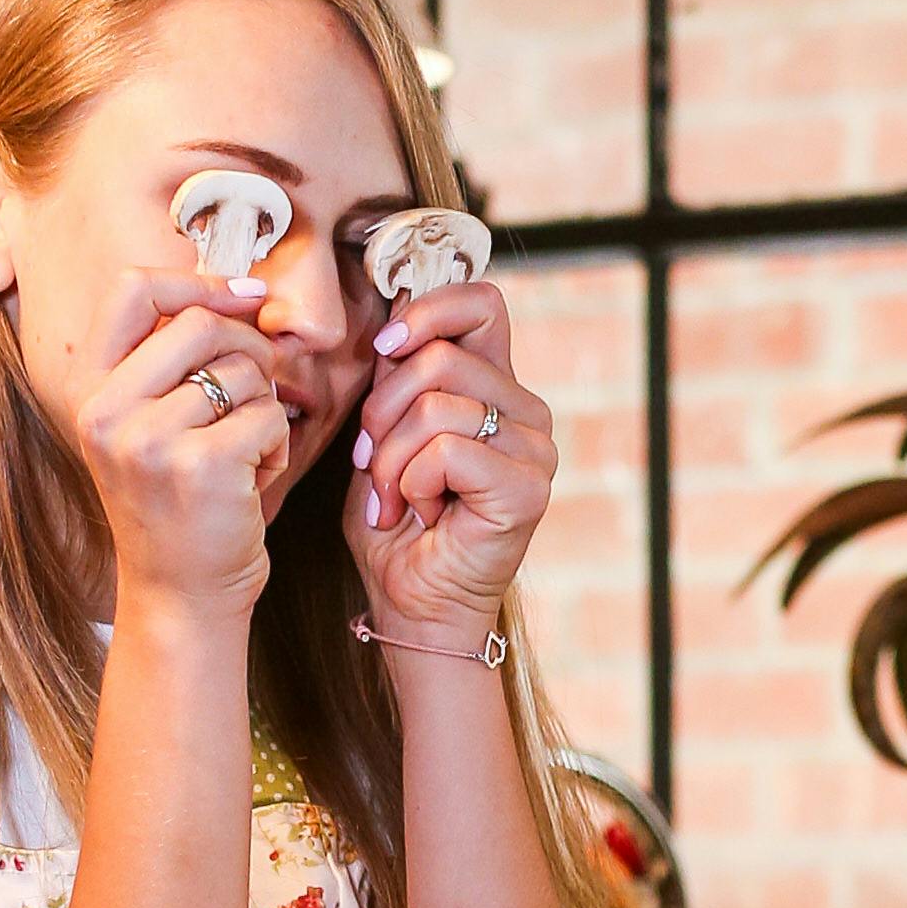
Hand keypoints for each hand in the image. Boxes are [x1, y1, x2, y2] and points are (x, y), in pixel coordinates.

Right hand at [79, 274, 291, 620]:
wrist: (179, 596)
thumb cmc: (177, 506)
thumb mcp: (147, 426)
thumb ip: (170, 361)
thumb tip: (243, 290)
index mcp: (88, 391)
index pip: (132, 290)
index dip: (197, 280)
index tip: (245, 294)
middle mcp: (107, 411)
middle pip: (201, 323)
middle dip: (249, 350)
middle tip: (254, 394)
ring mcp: (149, 439)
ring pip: (244, 370)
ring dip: (262, 407)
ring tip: (242, 453)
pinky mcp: (201, 465)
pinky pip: (267, 416)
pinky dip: (276, 447)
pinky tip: (253, 480)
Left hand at [348, 283, 549, 642]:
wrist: (410, 603)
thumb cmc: (396, 523)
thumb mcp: (383, 433)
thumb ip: (395, 378)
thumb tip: (391, 322)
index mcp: (496, 386)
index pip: (482, 304)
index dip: (426, 311)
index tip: (384, 349)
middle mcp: (526, 411)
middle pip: (439, 357)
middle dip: (381, 411)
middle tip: (372, 464)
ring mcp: (534, 449)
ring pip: (436, 406)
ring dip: (389, 459)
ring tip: (394, 498)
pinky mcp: (527, 488)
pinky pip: (447, 451)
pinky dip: (411, 483)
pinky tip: (423, 512)